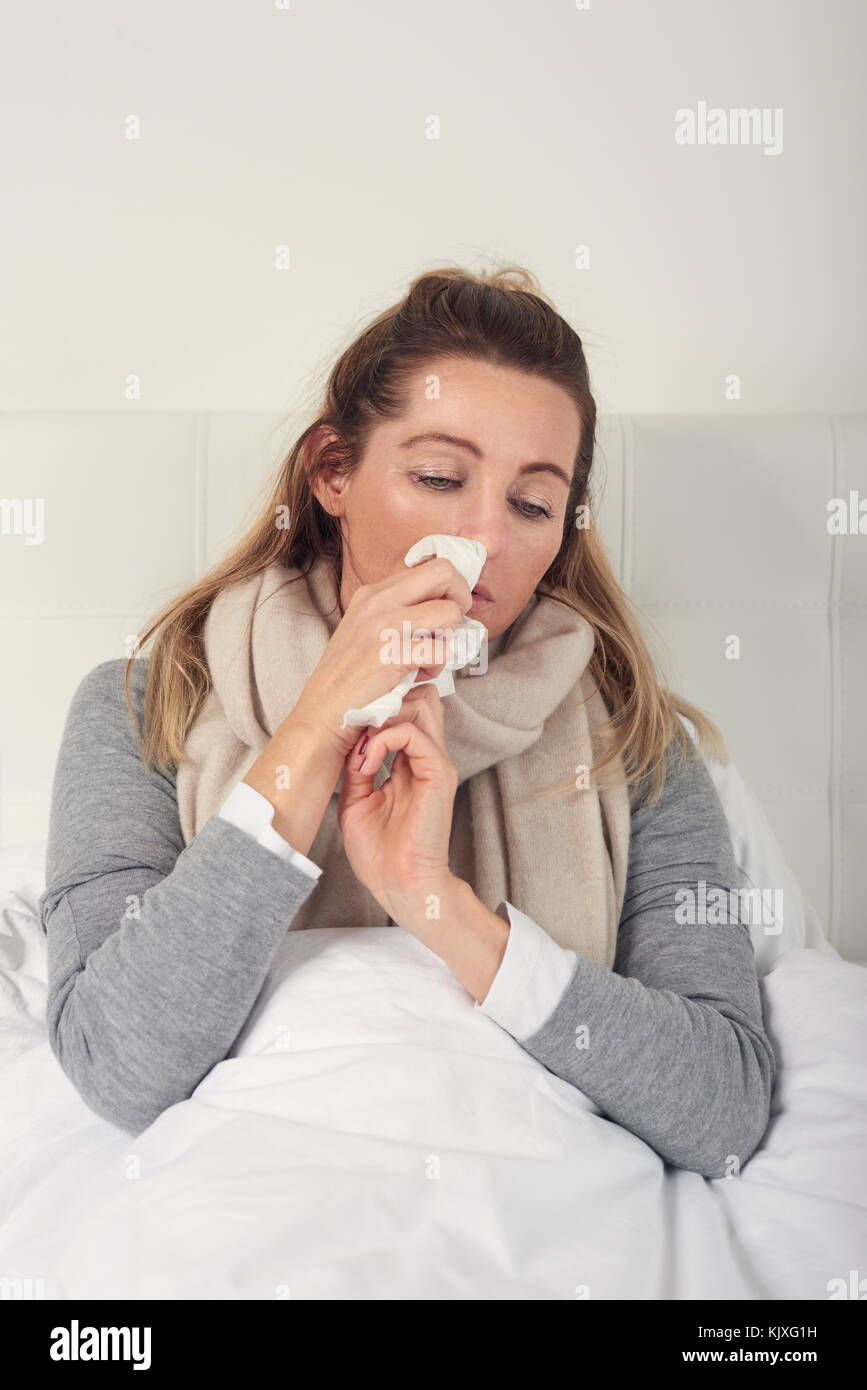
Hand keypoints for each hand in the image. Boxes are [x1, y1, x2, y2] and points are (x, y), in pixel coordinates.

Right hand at [291, 556, 473, 760]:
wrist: (321, 715)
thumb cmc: (349, 680)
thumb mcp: (366, 631)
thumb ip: (398, 613)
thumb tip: (444, 606)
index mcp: (372, 593)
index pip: (429, 567)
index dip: (448, 589)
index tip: (445, 613)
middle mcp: (377, 601)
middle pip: (444, 571)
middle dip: (460, 599)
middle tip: (449, 628)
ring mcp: (383, 625)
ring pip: (450, 611)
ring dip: (448, 639)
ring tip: (427, 659)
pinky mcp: (392, 654)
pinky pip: (441, 650)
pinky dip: (437, 667)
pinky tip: (417, 677)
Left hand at [336, 684, 457, 930]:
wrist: (399, 884)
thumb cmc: (379, 854)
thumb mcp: (355, 802)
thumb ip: (357, 769)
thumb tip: (350, 742)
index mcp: (409, 765)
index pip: (404, 713)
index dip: (376, 710)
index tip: (347, 728)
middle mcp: (426, 759)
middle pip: (419, 700)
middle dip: (383, 703)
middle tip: (355, 726)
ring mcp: (435, 764)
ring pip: (421, 707)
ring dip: (384, 717)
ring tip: (361, 744)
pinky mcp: (439, 774)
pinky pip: (415, 735)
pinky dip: (386, 739)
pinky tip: (368, 761)